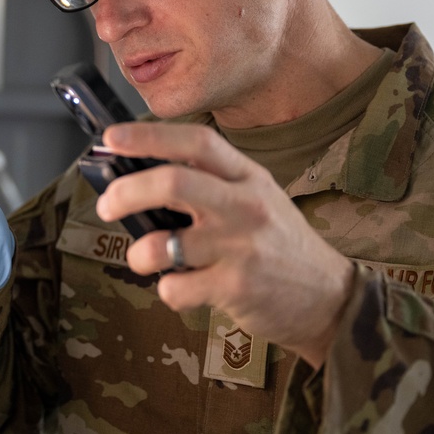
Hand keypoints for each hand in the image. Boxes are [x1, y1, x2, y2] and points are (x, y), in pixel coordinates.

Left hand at [95, 123, 353, 367]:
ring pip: (162, 243)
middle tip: (105, 205)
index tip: (111, 137)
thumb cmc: (279, 244)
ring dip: (139, 253)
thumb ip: (209, 183)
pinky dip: (166, 289)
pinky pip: (174, 287)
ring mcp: (241, 247)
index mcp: (248, 177)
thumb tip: (138, 178)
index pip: (197, 142)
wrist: (328, 298)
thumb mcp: (256, 198)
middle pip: (172, 183)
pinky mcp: (235, 288)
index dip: (149, 136)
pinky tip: (184, 286)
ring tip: (145, 257)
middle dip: (126, 192)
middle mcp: (246, 205)